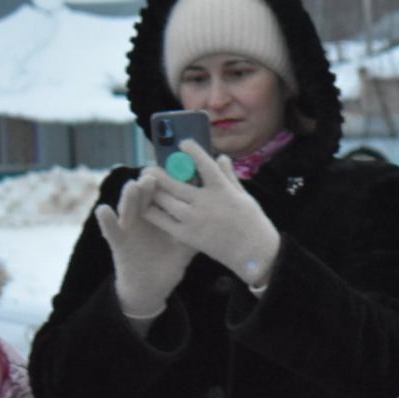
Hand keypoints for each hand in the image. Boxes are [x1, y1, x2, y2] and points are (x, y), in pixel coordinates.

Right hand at [94, 170, 193, 317]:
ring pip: (128, 207)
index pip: (163, 193)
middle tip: (153, 175)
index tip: (175, 172)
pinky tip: (104, 210)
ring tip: (132, 186)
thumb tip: (221, 218)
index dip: (168, 183)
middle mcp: (142, 215)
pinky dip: (106, 220)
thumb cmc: (169, 262)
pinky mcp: (117, 241)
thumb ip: (198, 229)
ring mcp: (129, 226)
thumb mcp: (186, 246)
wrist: (152, 285)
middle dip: (148, 186)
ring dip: (129, 197)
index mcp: (160, 213)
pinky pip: (110, 229)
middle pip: (145, 196)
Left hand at [143, 140, 281, 284]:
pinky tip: (145, 205)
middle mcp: (205, 202)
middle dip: (157, 172)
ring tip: (144, 185)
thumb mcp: (244, 196)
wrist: (254, 254)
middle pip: (173, 182)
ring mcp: (193, 219)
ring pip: (164, 200)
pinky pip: (162, 221)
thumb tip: (221, 157)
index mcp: (222, 190)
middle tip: (148, 168)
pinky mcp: (186, 235)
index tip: (183, 143)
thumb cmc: (253, 223)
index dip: (192, 150)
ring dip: (151, 190)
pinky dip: (151, 211)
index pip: (204, 163)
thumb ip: (229, 176)